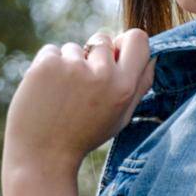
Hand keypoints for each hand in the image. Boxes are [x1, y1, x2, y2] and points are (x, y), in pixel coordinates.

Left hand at [2, 29, 154, 176]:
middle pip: (103, 39)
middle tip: (81, 87)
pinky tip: (45, 92)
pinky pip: (51, 51)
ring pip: (74, 48)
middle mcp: (102, 75)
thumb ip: (138, 86)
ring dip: (68, 65)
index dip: (125, 44)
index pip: (138, 39)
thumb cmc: (83, 136)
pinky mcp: (46, 65)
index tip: (114, 55)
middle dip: (92, 56)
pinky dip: (47, 66)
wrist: (41, 156)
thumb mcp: (120, 117)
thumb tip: (153, 56)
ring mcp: (73, 67)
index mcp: (124, 88)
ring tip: (61, 96)